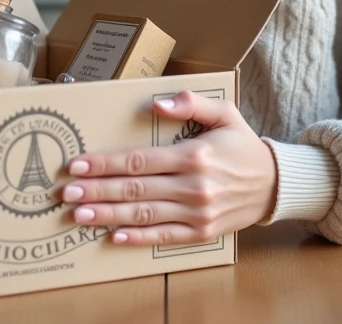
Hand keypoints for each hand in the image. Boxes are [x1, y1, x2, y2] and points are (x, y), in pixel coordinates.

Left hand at [61, 91, 277, 246]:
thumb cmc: (243, 145)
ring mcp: (197, 213)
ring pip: (144, 215)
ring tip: (78, 215)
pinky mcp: (201, 232)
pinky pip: (164, 237)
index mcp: (194, 155)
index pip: (139, 160)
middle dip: (97, 191)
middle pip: (135, 189)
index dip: (105, 163)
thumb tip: (156, 103)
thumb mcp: (224, 112)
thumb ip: (191, 103)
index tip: (77, 165)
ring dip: (108, 216)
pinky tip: (112, 236)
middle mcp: (194, 186)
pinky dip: (137, 238)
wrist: (274, 184)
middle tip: (66, 193)